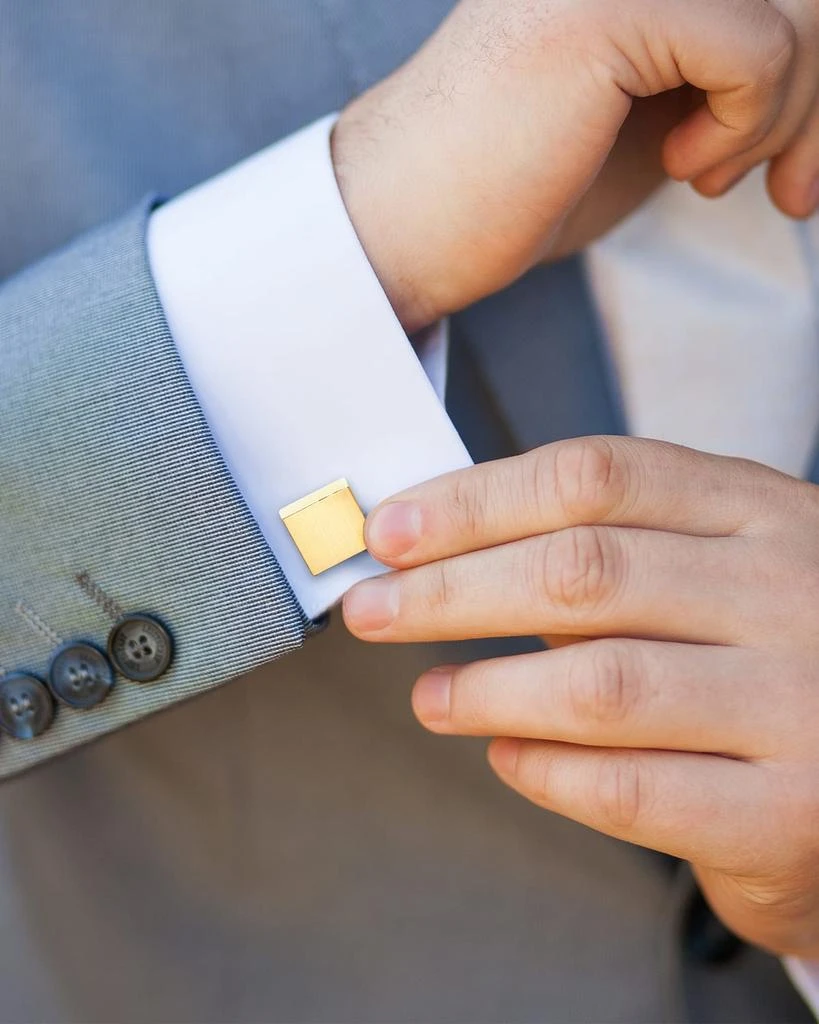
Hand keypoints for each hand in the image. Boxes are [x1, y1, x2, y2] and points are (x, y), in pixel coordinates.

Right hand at [332, 0, 818, 331]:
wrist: (405, 224)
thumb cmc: (513, 183)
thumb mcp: (650, 113)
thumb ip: (719, 68)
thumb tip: (816, 73)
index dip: (811, 71)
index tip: (797, 163)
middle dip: (815, 102)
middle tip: (794, 190)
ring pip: (798, 12)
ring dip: (783, 119)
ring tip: (708, 175)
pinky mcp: (605, 8)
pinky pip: (757, 52)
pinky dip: (743, 129)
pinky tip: (681, 166)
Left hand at [343, 437, 818, 958]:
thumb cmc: (769, 650)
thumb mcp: (720, 562)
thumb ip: (609, 548)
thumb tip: (441, 548)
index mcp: (762, 510)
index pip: (594, 476)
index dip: (474, 500)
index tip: (393, 531)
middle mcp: (790, 592)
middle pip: (582, 570)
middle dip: (450, 591)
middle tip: (373, 610)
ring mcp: (800, 702)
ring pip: (600, 684)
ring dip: (486, 689)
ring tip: (431, 696)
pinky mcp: (788, 812)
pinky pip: (631, 790)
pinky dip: (545, 771)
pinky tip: (506, 755)